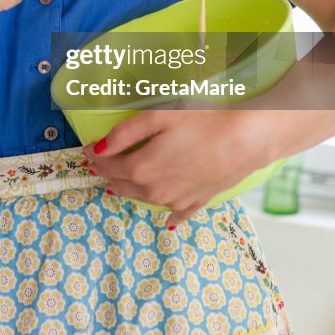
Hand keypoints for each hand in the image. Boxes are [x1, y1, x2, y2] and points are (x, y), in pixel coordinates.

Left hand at [83, 108, 278, 228]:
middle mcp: (155, 190)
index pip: (109, 164)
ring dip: (130, 189)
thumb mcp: (158, 115)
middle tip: (99, 165)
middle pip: (123, 184)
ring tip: (121, 182)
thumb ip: (125, 132)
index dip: (96, 155)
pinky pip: (177, 212)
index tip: (88, 149)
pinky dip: (168, 213)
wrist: (247, 138)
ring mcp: (177, 199)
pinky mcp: (198, 201)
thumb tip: (100, 147)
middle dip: (108, 173)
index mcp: (142, 168)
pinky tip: (167, 218)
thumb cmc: (203, 121)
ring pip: (144, 198)